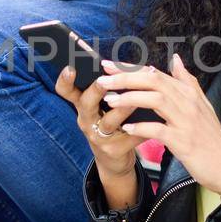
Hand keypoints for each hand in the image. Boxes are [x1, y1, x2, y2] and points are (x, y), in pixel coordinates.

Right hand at [55, 60, 146, 201]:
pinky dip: (142, 129)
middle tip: (102, 80)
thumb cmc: (111, 124)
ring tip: (135, 102)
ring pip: (108, 122)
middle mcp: (86, 120)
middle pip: (86, 103)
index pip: (65, 91)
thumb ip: (107, 87)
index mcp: (83, 104)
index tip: (70, 68)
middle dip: (95, 91)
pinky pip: (129, 137)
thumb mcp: (102, 106)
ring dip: (122, 110)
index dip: (65, 80)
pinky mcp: (113, 150)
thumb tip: (115, 62)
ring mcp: (98, 137)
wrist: (114, 160)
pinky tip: (156, 122)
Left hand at [93, 54, 220, 198]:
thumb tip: (175, 59)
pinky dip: (142, 128)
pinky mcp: (184, 141)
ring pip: (156, 100)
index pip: (156, 73)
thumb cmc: (211, 137)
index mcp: (188, 93)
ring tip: (109, 100)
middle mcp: (188, 102)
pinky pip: (159, 130)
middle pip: (154, 81)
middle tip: (102, 79)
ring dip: (130, 98)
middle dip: (126, 78)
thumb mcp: (201, 105)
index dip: (130, 68)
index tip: (108, 65)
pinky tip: (127, 129)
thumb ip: (186, 81)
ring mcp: (186, 121)